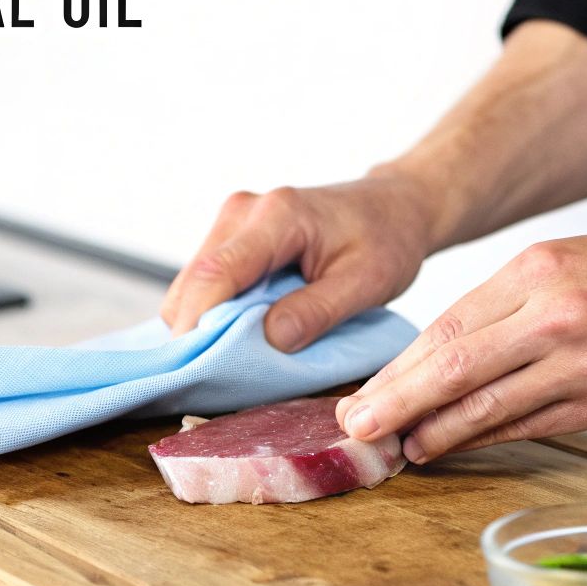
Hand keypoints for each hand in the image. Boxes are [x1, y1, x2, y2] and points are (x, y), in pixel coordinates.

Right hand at [161, 170, 439, 351]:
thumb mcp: (367, 282)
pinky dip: (213, 313)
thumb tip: (270, 340)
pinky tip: (236, 336)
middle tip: (216, 377)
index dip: (197, 326)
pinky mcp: (233, 235)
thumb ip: (317, 310)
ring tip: (231, 360)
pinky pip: (206, 282)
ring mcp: (235, 220)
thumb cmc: (387, 240)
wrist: (393, 208)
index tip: (198, 370)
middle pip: (194, 281)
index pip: (217, 274)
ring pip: (194, 283)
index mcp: (278, 217)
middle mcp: (244, 211)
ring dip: (203, 324)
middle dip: (195, 332)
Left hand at [335, 230, 586, 462]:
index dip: (398, 369)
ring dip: (436, 433)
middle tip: (357, 427)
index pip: (446, 327)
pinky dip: (487, 440)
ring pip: (488, 406)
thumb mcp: (568, 261)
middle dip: (396, 404)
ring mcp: (581, 362)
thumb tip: (444, 352)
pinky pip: (530, 427)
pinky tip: (457, 448)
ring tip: (401, 447)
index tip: (364, 392)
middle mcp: (554, 314)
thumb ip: (509, 304)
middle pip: (453, 368)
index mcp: (536, 270)